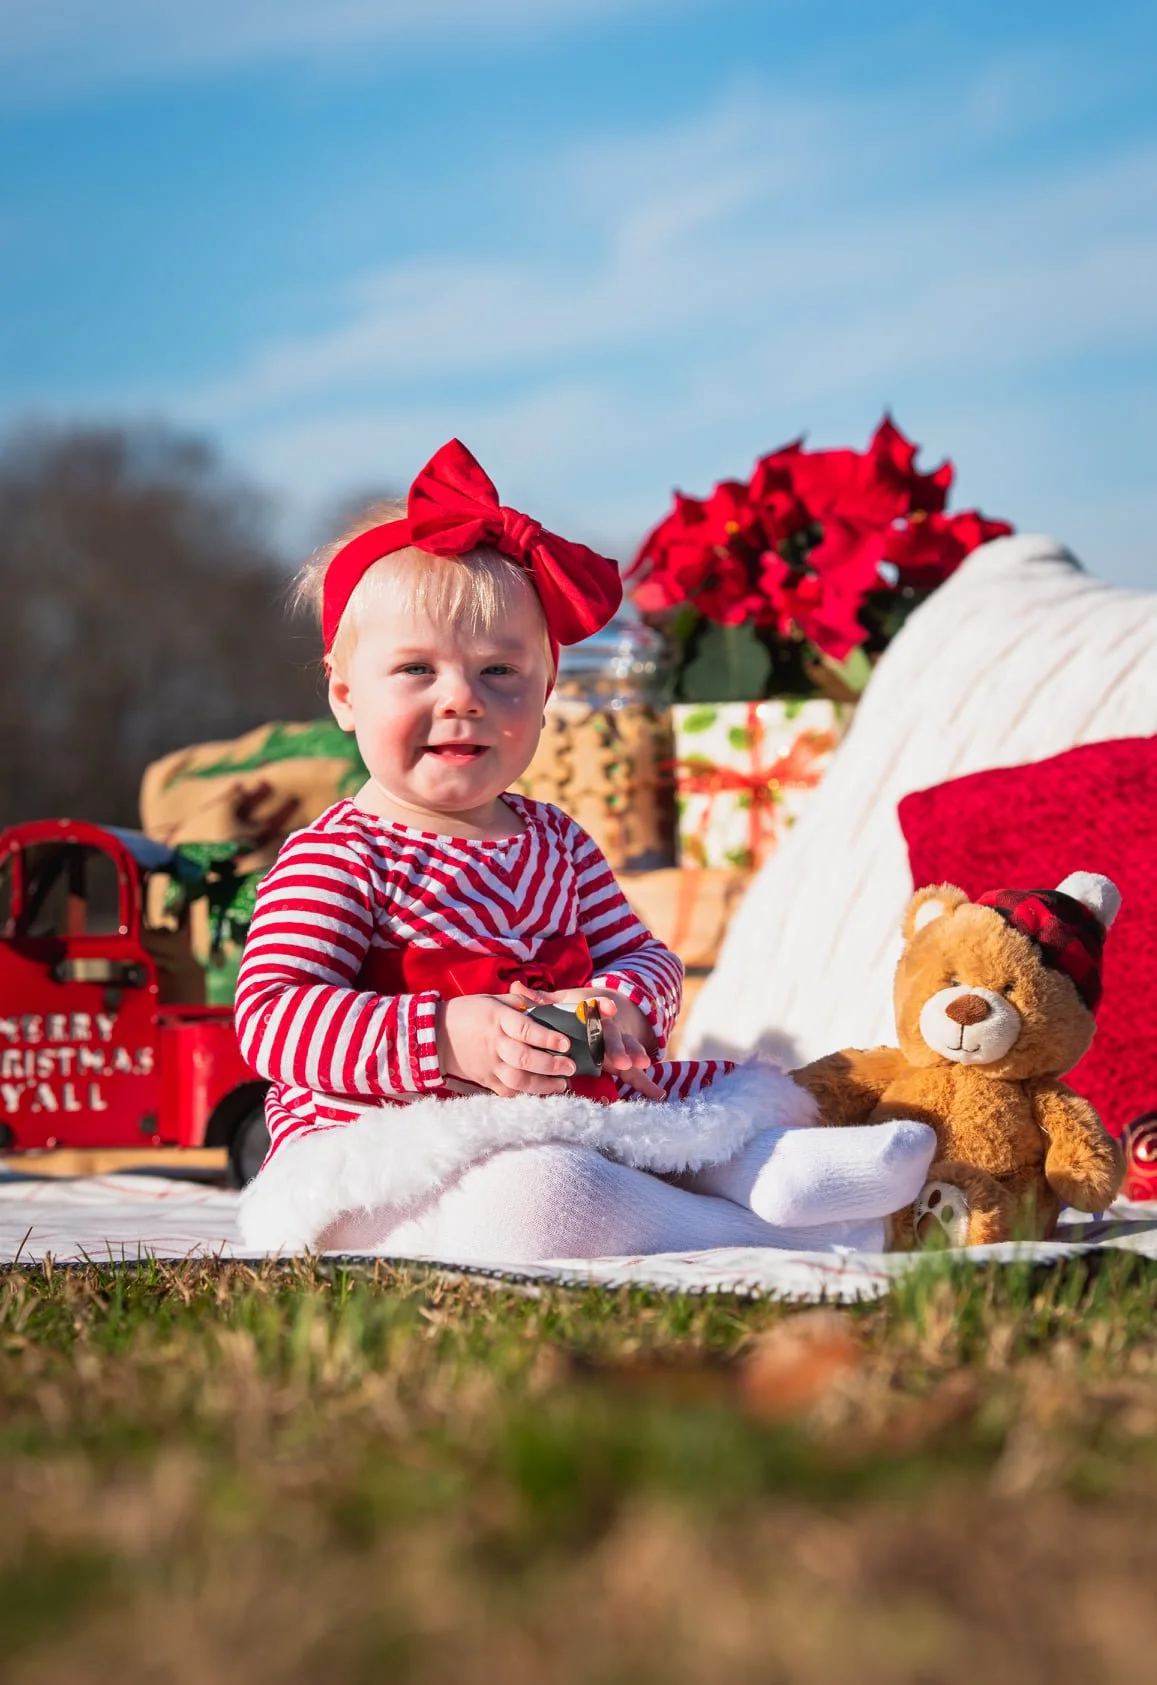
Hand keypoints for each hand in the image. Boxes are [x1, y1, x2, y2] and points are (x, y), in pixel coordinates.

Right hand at [437, 992, 576, 1097]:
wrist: (435, 1035)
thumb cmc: (469, 1013)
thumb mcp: (493, 999)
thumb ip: (521, 1001)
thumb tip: (548, 1004)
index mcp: (497, 1019)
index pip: (525, 1029)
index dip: (547, 1038)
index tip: (566, 1043)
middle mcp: (494, 1044)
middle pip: (524, 1058)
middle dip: (550, 1065)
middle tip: (570, 1067)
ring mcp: (489, 1065)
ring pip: (517, 1080)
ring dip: (542, 1085)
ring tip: (561, 1084)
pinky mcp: (485, 1080)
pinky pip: (507, 1092)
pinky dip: (525, 1094)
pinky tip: (541, 1092)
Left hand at [510, 983, 663, 1100]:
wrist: (611, 1009)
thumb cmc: (581, 1009)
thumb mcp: (565, 1002)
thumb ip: (542, 1000)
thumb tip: (516, 985)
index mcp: (593, 1014)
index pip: (598, 1010)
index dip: (604, 1009)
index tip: (610, 1010)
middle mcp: (609, 1030)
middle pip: (615, 1037)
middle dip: (620, 1047)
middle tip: (623, 1059)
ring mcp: (621, 1045)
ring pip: (630, 1050)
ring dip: (636, 1057)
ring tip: (642, 1065)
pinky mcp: (627, 1060)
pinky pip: (637, 1074)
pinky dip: (647, 1084)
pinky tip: (657, 1094)